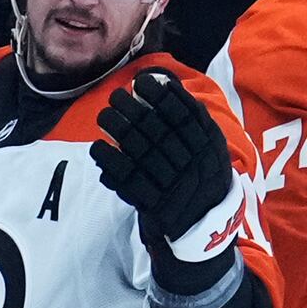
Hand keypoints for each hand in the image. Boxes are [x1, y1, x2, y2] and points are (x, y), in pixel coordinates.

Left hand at [91, 70, 239, 257]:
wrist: (200, 226)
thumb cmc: (196, 175)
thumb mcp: (206, 147)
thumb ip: (191, 118)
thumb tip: (163, 82)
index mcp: (210, 149)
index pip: (186, 117)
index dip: (163, 97)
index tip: (141, 81)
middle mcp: (194, 166)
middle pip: (159, 131)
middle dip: (135, 110)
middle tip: (115, 96)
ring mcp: (173, 186)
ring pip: (142, 152)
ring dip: (119, 130)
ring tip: (104, 115)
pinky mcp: (152, 204)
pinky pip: (127, 179)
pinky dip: (110, 161)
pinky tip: (97, 146)